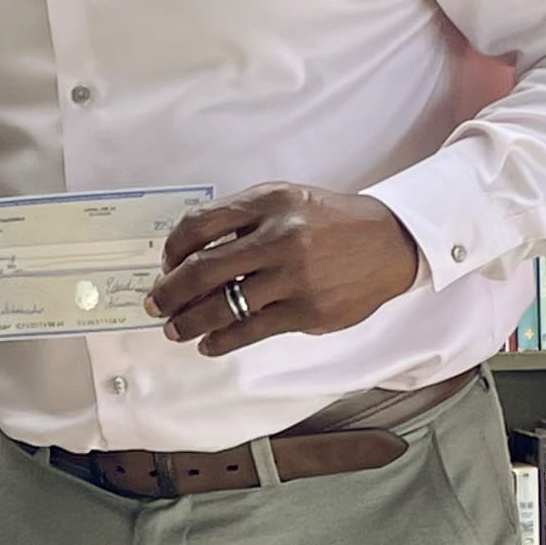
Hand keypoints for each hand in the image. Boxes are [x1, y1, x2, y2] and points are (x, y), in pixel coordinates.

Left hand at [150, 187, 421, 354]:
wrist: (389, 243)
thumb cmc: (330, 223)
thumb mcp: (286, 201)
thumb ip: (242, 218)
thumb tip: (189, 254)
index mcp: (268, 202)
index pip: (199, 225)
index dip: (172, 250)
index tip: (166, 266)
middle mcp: (279, 236)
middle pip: (202, 269)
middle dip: (169, 292)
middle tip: (156, 304)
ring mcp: (293, 276)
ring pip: (222, 306)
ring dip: (188, 322)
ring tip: (175, 329)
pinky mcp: (306, 311)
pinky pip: (250, 331)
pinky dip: (221, 340)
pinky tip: (209, 343)